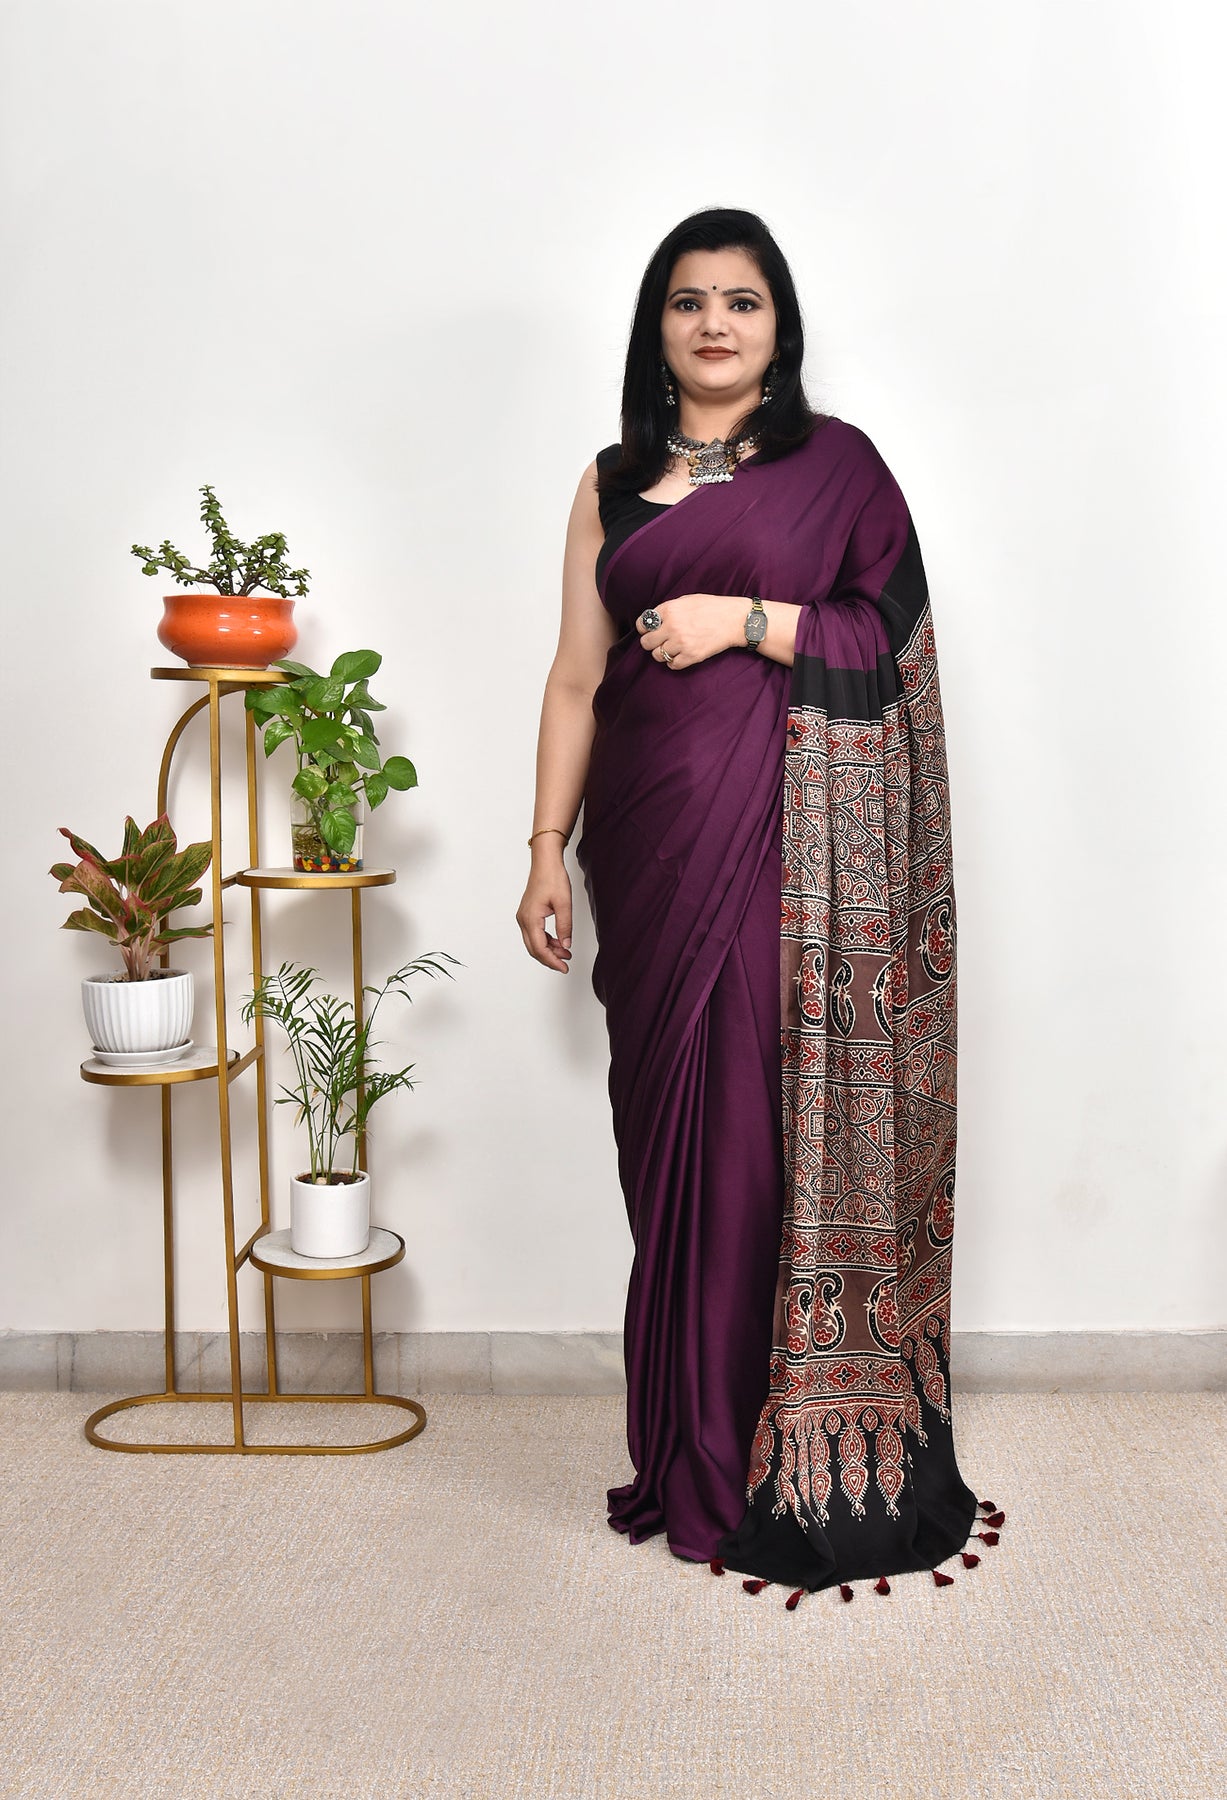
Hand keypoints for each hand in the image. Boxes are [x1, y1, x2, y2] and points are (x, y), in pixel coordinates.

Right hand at [517, 851, 572, 972]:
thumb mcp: (564, 903)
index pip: (540, 948)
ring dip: (549, 950)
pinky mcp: (527, 914)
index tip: (564, 967)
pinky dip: (546, 941)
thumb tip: (566, 945)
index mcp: (530, 918)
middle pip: (534, 949)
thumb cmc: (553, 878)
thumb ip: (565, 926)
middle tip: (565, 964)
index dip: (552, 961)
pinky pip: (534, 934)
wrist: (545, 862)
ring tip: (566, 953)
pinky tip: (558, 942)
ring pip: (533, 942)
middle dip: (550, 959)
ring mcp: (523, 917)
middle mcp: (523, 919)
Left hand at [634, 594, 745, 669]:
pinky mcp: (691, 656)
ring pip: (657, 655)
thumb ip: (668, 610)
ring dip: (662, 653)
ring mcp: (681, 643)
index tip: (649, 630)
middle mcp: (672, 626)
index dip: (644, 628)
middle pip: (646, 643)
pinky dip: (674, 662)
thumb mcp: (687, 600)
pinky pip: (672, 665)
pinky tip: (680, 655)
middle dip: (651, 642)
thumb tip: (653, 621)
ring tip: (673, 648)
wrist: (735, 620)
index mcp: (670, 609)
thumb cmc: (712, 607)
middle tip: (660, 641)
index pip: (643, 624)